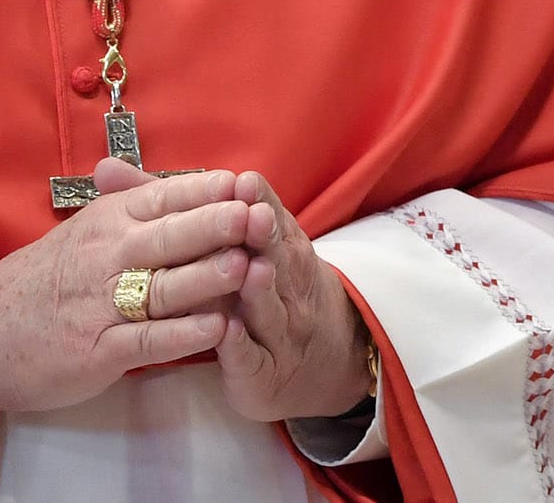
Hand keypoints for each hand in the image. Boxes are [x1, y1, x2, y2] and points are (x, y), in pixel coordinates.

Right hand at [0, 161, 254, 415]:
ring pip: (163, 287)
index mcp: (108, 220)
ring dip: (207, 277)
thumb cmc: (51, 278)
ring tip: (248, 267)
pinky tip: (218, 329)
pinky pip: (148, 339)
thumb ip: (135, 205)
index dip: (205, 191)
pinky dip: (183, 334)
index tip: (244, 183)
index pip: (162, 197)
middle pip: (167, 237)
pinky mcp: (99, 350)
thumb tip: (194, 181)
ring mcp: (102, 304)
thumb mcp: (89, 228)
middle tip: (254, 214)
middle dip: (213, 225)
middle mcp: (106, 256)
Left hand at [216, 170, 371, 421]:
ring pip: (266, 311)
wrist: (325, 369)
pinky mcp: (259, 378)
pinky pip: (250, 361)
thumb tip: (236, 174)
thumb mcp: (283, 254)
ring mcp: (276, 338)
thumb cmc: (285, 297)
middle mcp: (289, 296)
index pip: (279, 228)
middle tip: (253, 215)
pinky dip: (239, 347)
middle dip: (265, 240)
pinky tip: (228, 332)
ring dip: (258, 291)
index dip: (263, 204)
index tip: (247, 182)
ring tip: (250, 268)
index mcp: (291, 260)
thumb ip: (260, 218)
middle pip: (277, 265)